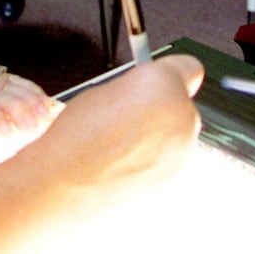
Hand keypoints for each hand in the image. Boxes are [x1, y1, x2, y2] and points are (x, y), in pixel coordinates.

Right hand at [22, 55, 203, 191]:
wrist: (64, 185)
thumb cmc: (77, 138)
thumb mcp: (104, 91)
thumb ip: (138, 87)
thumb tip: (146, 92)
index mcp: (164, 85)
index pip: (189, 68)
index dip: (172, 74)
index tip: (161, 81)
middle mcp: (183, 116)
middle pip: (182, 107)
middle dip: (161, 111)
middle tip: (130, 119)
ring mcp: (184, 152)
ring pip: (177, 137)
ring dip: (158, 140)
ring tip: (121, 148)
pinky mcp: (177, 180)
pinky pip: (169, 163)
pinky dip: (153, 164)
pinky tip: (124, 167)